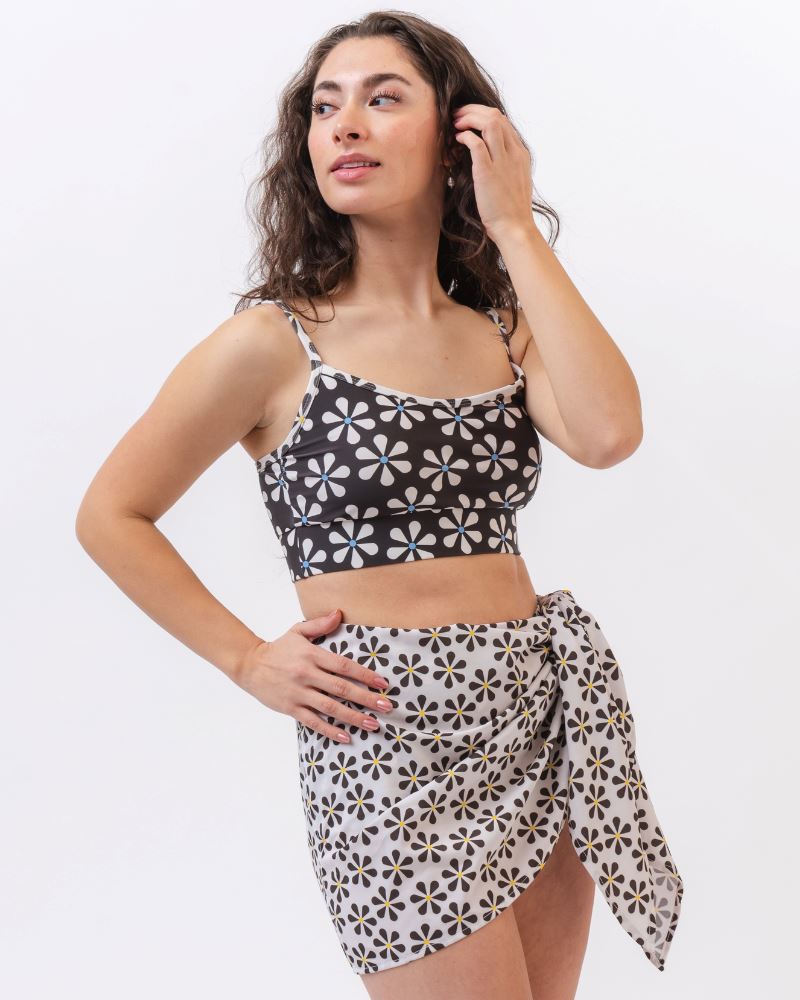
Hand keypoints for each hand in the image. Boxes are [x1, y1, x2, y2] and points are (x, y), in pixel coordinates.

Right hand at [237, 609, 393, 742]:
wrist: (249, 665)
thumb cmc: (278, 649)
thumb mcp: (297, 631)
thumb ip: (320, 625)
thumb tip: (339, 614)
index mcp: (312, 655)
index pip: (343, 666)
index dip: (365, 675)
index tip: (383, 683)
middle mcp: (307, 674)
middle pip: (341, 688)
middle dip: (366, 698)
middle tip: (386, 707)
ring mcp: (299, 693)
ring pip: (330, 708)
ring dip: (353, 717)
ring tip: (372, 724)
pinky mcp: (290, 708)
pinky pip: (313, 721)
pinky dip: (329, 730)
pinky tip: (346, 737)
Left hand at [451, 104, 534, 243]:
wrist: (515, 228)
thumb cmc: (511, 211)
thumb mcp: (514, 182)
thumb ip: (505, 166)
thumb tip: (488, 158)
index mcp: (520, 154)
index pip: (503, 121)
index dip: (483, 114)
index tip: (468, 118)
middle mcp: (514, 153)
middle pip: (495, 115)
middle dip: (473, 110)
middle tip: (457, 115)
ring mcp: (502, 162)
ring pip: (489, 122)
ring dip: (469, 118)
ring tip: (455, 123)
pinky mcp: (488, 172)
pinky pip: (477, 143)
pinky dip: (465, 136)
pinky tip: (457, 140)